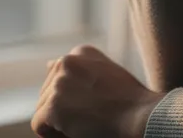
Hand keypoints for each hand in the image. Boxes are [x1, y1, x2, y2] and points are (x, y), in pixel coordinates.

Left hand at [31, 45, 162, 137]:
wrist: (143, 118)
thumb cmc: (131, 103)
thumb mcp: (107, 74)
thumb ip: (78, 69)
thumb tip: (48, 64)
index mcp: (80, 53)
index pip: (59, 81)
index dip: (74, 101)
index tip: (96, 107)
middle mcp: (67, 61)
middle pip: (47, 95)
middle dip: (64, 111)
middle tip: (93, 118)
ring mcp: (59, 83)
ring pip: (43, 111)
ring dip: (60, 123)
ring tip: (88, 124)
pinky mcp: (54, 105)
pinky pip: (39, 125)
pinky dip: (54, 134)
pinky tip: (77, 132)